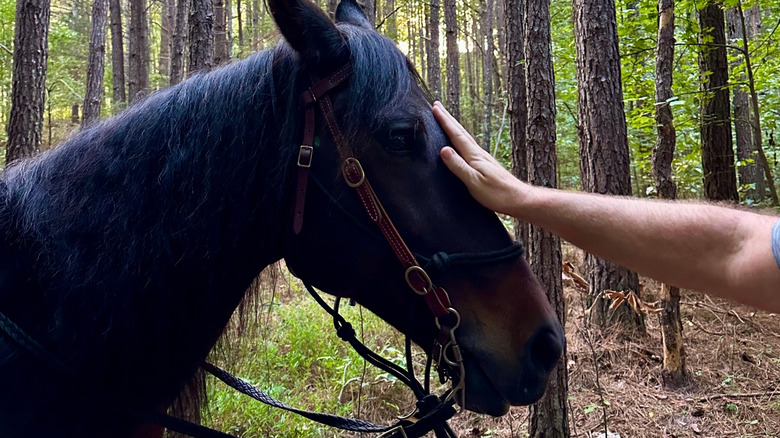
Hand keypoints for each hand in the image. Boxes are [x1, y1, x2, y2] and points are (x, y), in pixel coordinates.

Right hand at [433, 101, 531, 216]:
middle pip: (460, 132)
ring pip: (465, 137)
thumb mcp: (474, 182)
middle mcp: (479, 153)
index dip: (444, 121)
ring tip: (446, 119)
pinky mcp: (485, 164)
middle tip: (437, 105)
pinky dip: (461, 138)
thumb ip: (458, 166)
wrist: (518, 199)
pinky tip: (461, 141)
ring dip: (454, 126)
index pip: (456, 135)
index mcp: (474, 156)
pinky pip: (468, 145)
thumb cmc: (496, 194)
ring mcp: (483, 158)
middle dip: (448, 118)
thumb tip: (443, 149)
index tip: (435, 108)